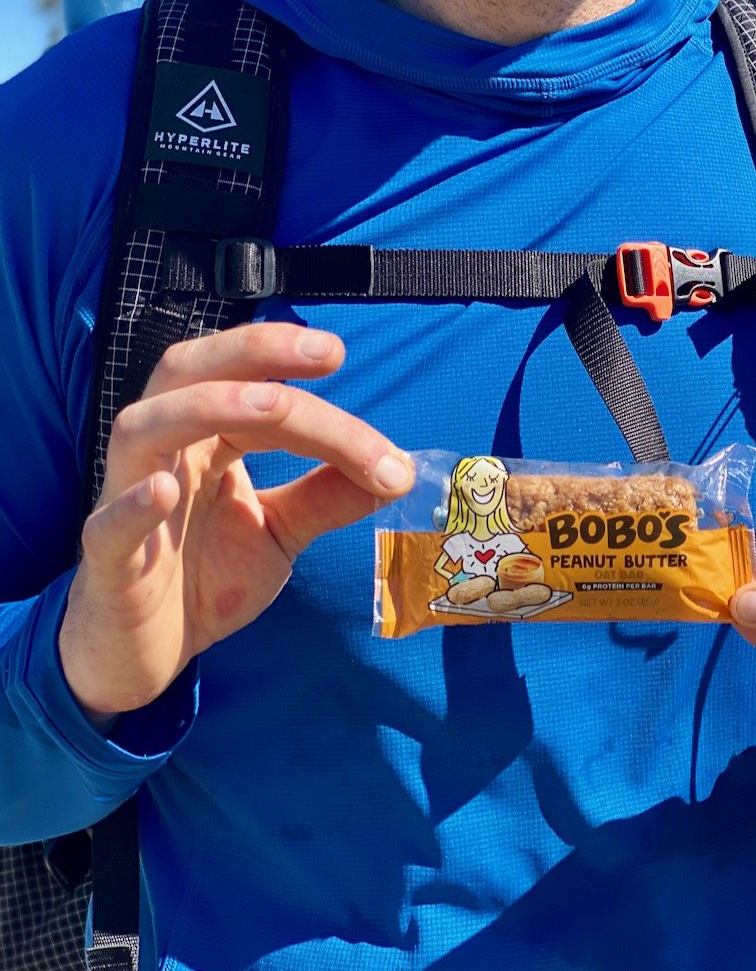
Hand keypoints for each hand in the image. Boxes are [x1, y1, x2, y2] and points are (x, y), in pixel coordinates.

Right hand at [60, 323, 412, 724]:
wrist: (148, 654)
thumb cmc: (206, 578)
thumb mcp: (280, 532)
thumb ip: (328, 497)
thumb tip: (399, 470)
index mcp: (207, 440)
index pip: (261, 396)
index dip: (320, 402)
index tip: (378, 423)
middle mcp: (165, 452)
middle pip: (192, 374)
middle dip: (255, 352)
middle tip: (327, 351)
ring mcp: (127, 498)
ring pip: (144, 426)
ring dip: (207, 406)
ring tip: (272, 405)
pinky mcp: (106, 559)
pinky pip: (109, 522)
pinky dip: (134, 502)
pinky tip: (164, 489)